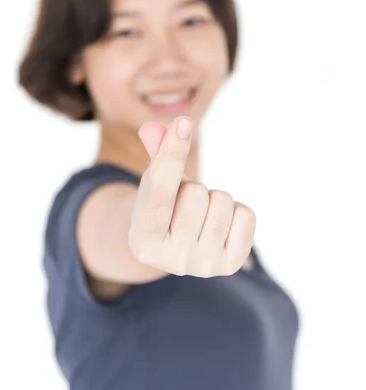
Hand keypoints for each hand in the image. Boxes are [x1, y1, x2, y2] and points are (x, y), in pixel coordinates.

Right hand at [128, 116, 255, 276]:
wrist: (177, 249)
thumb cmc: (164, 208)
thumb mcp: (154, 182)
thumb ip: (156, 153)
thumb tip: (155, 129)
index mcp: (143, 239)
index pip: (159, 191)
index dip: (171, 154)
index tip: (184, 123)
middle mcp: (172, 260)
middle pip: (196, 192)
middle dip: (193, 187)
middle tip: (185, 204)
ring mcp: (203, 266)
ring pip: (223, 201)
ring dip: (214, 198)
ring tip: (202, 214)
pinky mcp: (231, 264)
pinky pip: (246, 215)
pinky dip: (236, 211)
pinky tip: (221, 223)